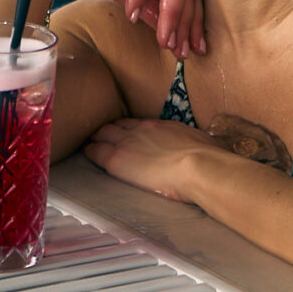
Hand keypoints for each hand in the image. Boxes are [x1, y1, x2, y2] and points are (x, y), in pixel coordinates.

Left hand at [81, 116, 212, 202]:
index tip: (125, 135)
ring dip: (97, 139)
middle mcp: (141, 130)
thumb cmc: (206, 157)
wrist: (198, 166)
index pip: (136, 125)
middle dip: (108, 132)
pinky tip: (86, 152)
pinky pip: (97, 152)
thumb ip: (188, 145)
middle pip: (116, 126)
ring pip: (103, 135)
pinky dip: (90, 151)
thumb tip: (194, 149)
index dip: (128, 129)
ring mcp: (127, 143)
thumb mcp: (198, 143)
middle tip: (102, 137)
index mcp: (161, 126)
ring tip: (91, 143)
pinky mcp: (118, 159)